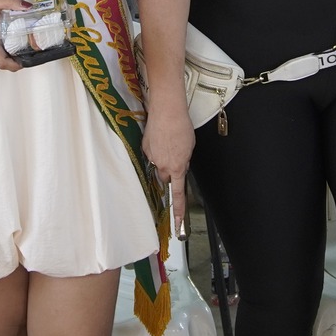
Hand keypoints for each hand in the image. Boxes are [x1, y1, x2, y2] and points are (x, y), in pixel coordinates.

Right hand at [0, 0, 28, 71]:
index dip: (15, 64)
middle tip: (30, 53)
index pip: (2, 61)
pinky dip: (6, 57)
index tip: (27, 59)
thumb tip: (28, 6)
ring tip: (24, 50)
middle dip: (17, 63)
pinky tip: (13, 47)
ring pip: (0, 63)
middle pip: (3, 65)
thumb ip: (11, 2)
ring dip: (12, 61)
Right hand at [143, 102, 194, 231]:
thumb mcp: (189, 147)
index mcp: (178, 168)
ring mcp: (153, 158)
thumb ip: (184, 161)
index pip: (178, 194)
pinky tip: (160, 137)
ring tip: (168, 142)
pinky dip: (156, 148)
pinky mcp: (145, 149)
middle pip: (166, 177)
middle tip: (175, 156)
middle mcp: (164, 166)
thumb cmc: (182, 127)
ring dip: (163, 160)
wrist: (167, 111)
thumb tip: (179, 165)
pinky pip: (152, 154)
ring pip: (158, 166)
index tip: (178, 224)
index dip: (178, 211)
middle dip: (170, 171)